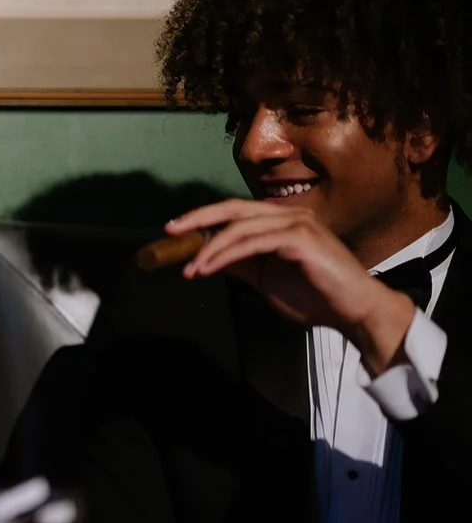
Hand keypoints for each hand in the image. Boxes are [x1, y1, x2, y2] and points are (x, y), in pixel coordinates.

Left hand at [171, 199, 416, 372]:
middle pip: (233, 209)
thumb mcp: (267, 279)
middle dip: (198, 219)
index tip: (175, 231)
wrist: (353, 313)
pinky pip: (252, 243)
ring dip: (209, 249)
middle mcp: (290, 215)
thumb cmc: (315, 297)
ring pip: (239, 227)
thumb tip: (208, 255)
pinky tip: (208, 268)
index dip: (203, 218)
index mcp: (282, 221)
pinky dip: (226, 255)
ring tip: (189, 269)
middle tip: (169, 231)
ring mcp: (297, 223)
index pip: (235, 211)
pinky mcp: (301, 238)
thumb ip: (241, 263)